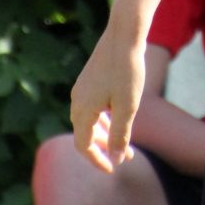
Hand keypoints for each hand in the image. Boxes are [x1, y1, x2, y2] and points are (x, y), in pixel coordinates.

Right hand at [70, 26, 144, 172]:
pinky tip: (117, 117)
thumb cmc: (127, 71)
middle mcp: (77, 100)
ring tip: (123, 140)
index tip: (113, 169)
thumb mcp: (128, 107)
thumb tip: (115, 160)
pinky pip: (92, 107)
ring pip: (88, 120)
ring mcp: (82, 88)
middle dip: (103, 147)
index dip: (97, 160)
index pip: (83, 146)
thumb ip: (119, 135)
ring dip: (104, 133)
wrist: (124, 35)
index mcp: (82, 110)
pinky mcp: (89, 79)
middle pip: (85, 134)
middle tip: (125, 156)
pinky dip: (103, 118)